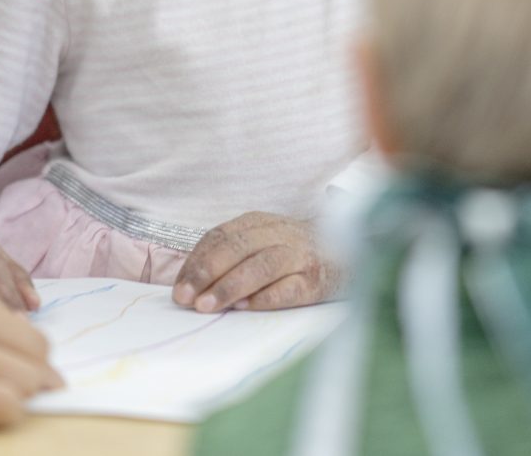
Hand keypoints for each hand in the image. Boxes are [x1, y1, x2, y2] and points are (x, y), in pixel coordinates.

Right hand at [0, 236, 60, 425]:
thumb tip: (10, 340)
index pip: (16, 312)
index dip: (16, 344)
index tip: (16, 363)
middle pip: (31, 346)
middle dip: (31, 371)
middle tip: (25, 389)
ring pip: (25, 377)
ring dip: (20, 394)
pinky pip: (2, 405)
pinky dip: (4, 412)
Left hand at [173, 211, 340, 312]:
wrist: (352, 254)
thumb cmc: (295, 254)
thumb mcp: (263, 242)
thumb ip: (232, 256)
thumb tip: (191, 284)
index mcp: (261, 222)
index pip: (221, 236)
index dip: (197, 261)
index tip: (178, 287)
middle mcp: (281, 234)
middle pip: (238, 248)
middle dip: (207, 273)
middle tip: (186, 298)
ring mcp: (301, 256)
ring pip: (261, 266)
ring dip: (230, 287)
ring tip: (207, 306)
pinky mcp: (318, 280)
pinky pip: (290, 288)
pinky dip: (266, 298)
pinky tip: (246, 308)